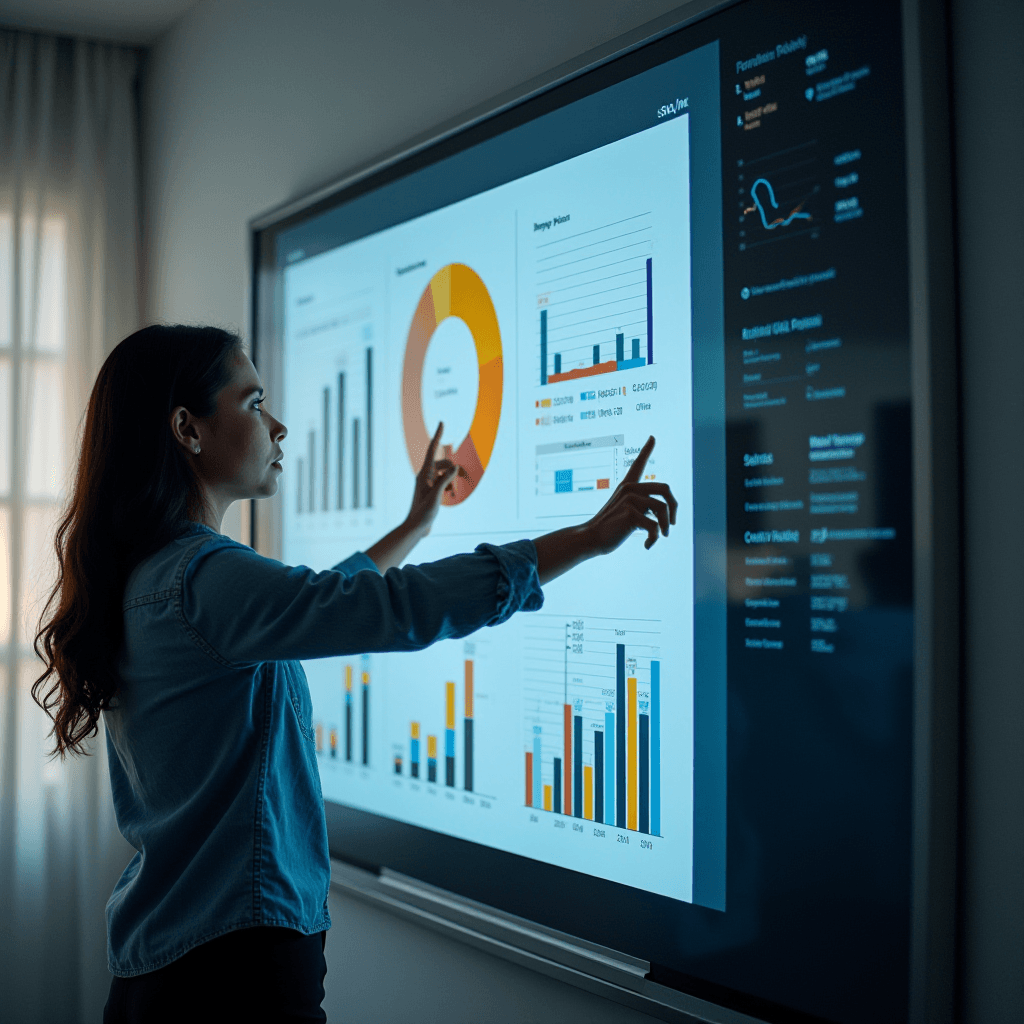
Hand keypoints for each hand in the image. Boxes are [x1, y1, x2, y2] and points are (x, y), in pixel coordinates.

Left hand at [404, 422, 459, 537]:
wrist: (416, 528)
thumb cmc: (423, 513)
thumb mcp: (436, 496)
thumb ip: (446, 480)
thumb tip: (455, 466)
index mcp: (423, 473)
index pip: (432, 450)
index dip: (437, 436)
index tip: (442, 422)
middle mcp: (425, 475)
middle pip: (444, 464)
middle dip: (452, 471)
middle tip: (452, 488)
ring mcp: (429, 482)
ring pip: (446, 474)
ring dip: (452, 482)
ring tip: (451, 494)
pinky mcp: (432, 490)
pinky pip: (446, 482)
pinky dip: (450, 487)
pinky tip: (450, 496)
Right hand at [582, 436, 676, 552]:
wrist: (591, 538)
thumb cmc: (610, 528)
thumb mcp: (627, 514)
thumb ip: (643, 509)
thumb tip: (667, 516)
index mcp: (627, 487)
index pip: (638, 464)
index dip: (646, 450)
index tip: (653, 437)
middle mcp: (629, 489)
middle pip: (665, 488)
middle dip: (674, 507)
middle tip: (672, 523)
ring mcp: (629, 499)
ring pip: (663, 509)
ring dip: (666, 526)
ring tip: (662, 536)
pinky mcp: (629, 513)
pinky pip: (654, 526)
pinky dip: (655, 538)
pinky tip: (647, 545)